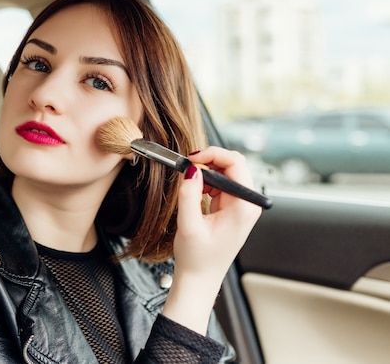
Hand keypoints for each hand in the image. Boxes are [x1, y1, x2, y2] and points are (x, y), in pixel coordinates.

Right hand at [162, 146, 261, 333]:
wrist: (200, 279)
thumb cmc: (197, 259)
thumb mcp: (188, 225)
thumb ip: (189, 195)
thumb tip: (190, 169)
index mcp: (243, 207)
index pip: (235, 164)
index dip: (212, 154)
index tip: (191, 158)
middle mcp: (248, 204)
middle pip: (234, 164)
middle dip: (209, 160)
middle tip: (187, 166)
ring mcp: (242, 206)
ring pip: (228, 172)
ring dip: (207, 170)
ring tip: (189, 182)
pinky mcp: (234, 208)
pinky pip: (223, 183)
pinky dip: (207, 180)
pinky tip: (195, 190)